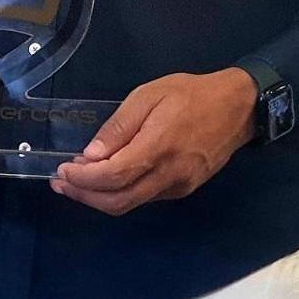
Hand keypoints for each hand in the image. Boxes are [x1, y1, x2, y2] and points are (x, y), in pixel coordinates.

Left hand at [51, 69, 255, 215]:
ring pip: (132, 204)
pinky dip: (121, 193)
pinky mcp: (184, 189)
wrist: (238, 108)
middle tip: (61, 182)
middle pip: (119, 202)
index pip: (113, 176)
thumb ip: (119, 127)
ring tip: (78, 181)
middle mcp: (169, 175)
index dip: (83, 179)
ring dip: (100, 197)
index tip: (62, 170)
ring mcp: (179, 186)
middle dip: (85, 196)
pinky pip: (146, 198)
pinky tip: (108, 178)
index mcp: (158, 148)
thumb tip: (91, 155)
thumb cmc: (191, 94)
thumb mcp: (149, 95)